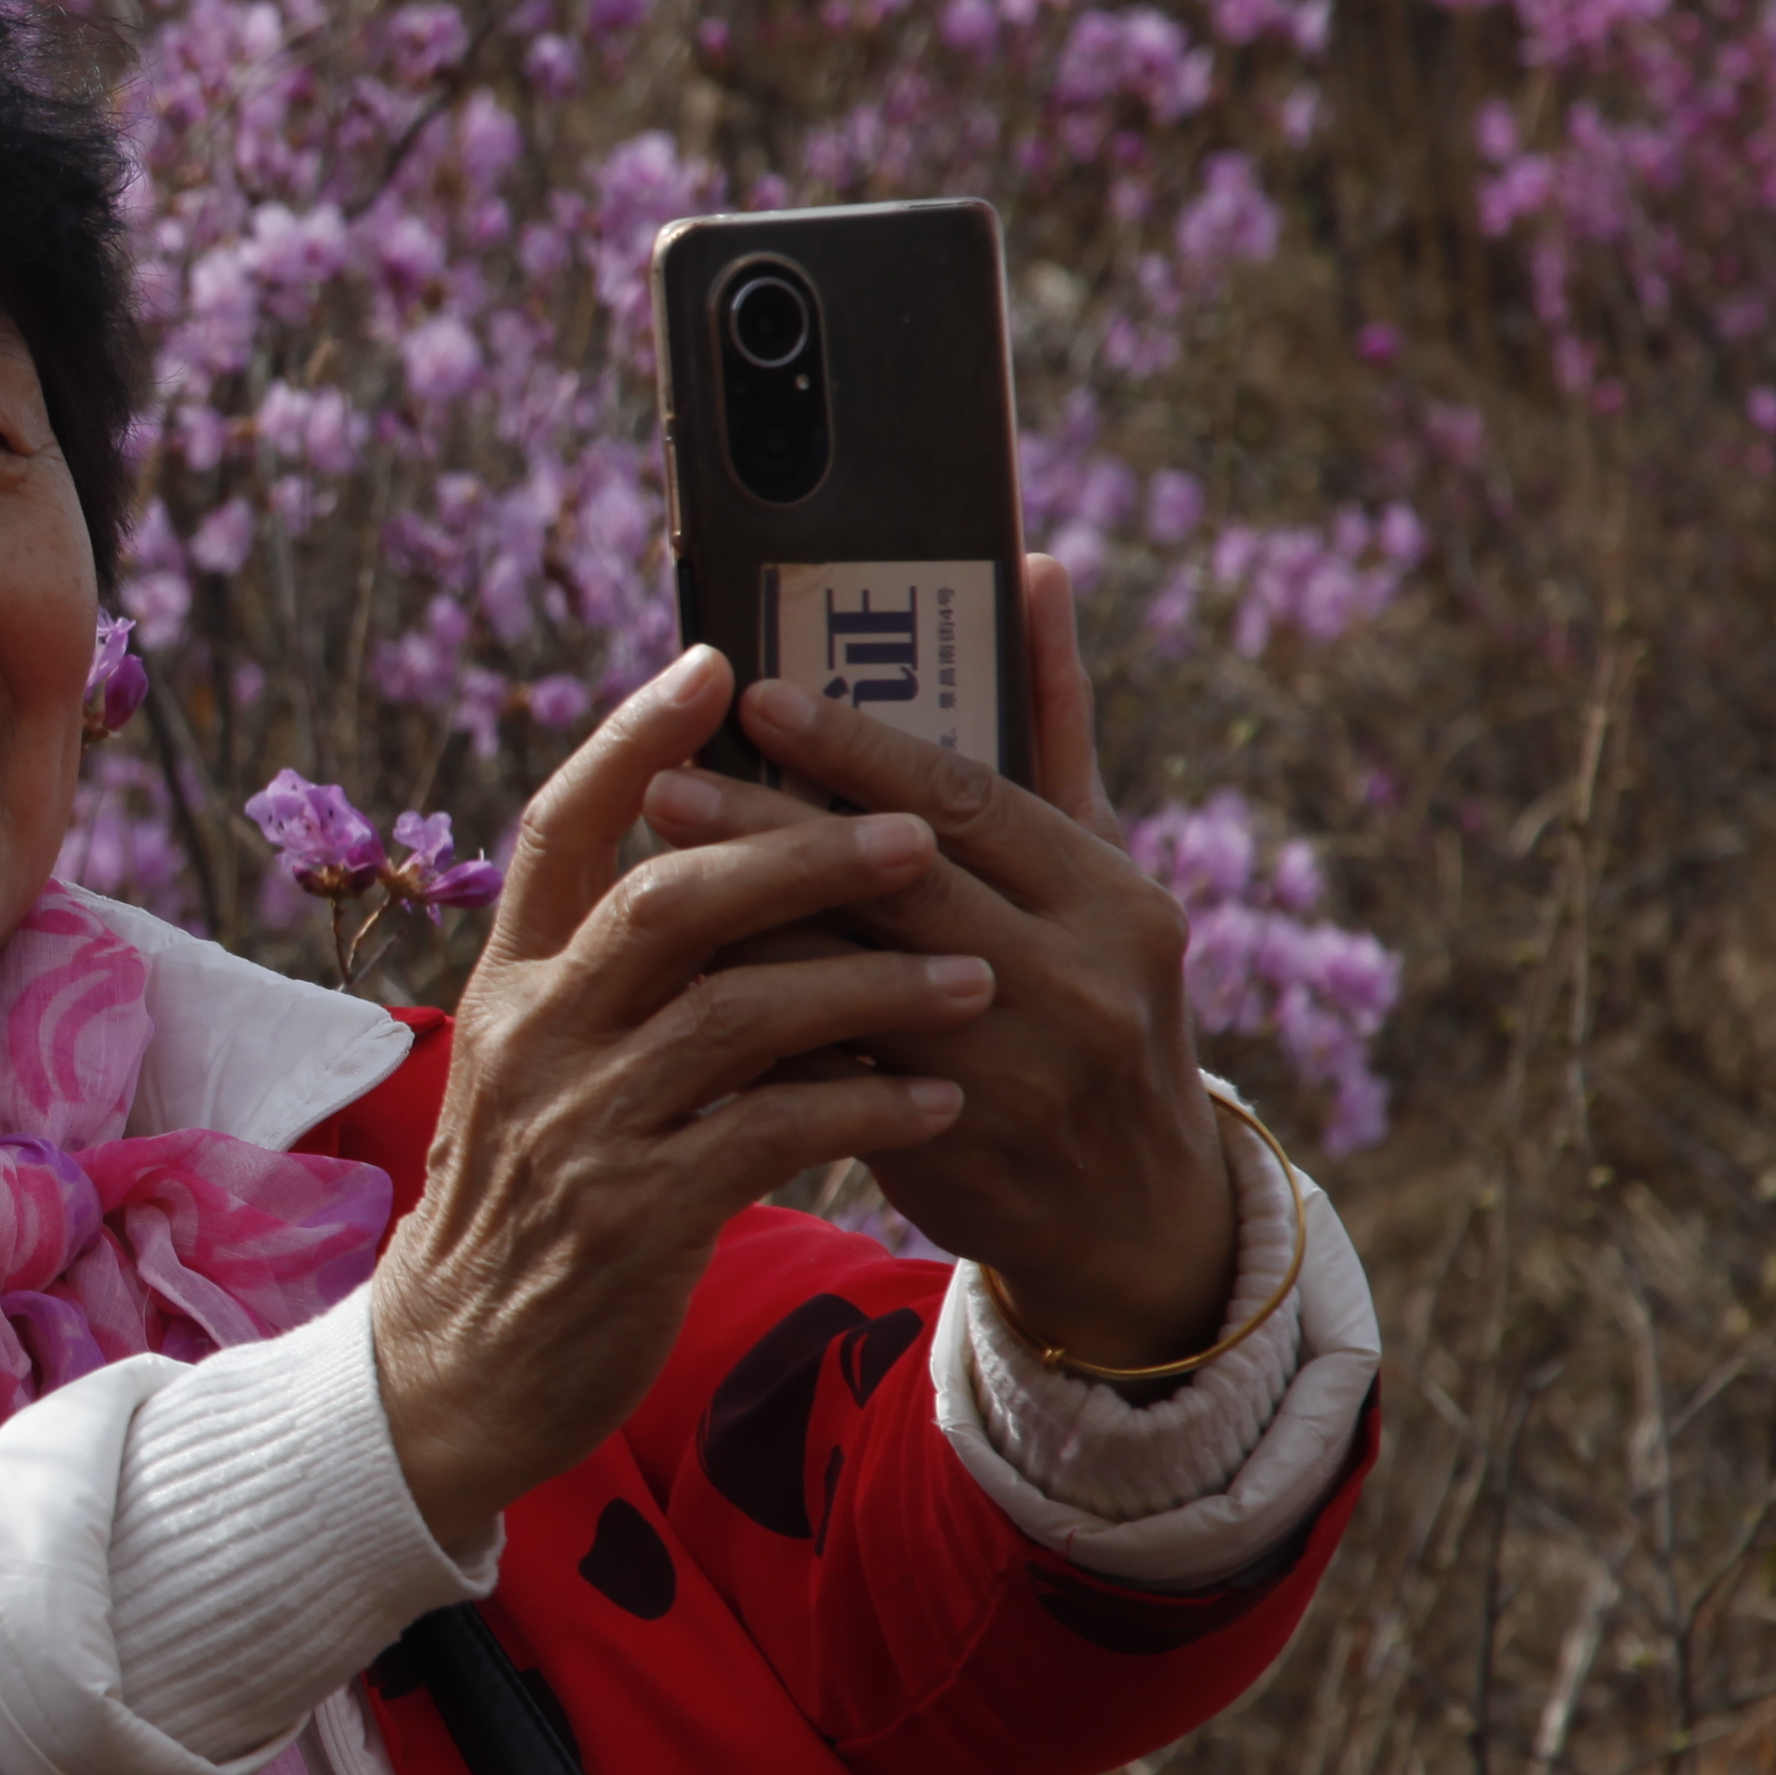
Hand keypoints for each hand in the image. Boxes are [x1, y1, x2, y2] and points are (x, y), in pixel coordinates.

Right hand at [369, 646, 986, 1554]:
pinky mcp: (634, 1215)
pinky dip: (865, 1105)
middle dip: (802, 851)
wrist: (459, 1366)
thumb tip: (728, 867)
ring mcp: (579, 1124)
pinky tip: (936, 1096)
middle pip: (669, 900)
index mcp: (508, 980)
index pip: (558, 825)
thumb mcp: (535, 1064)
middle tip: (918, 831)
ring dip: (870, 984)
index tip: (719, 662)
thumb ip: (611, 974)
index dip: (634, 736)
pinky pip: (772, 1132)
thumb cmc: (527, 1198)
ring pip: (739, 1012)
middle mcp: (533, 1033)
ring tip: (974, 978)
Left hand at [644, 553, 1234, 1371]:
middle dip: (770, 829)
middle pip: (897, 883)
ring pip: (847, 982)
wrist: (1131, 1204)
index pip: (968, 798)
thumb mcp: (1097, 864)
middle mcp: (1078, 982)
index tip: (758, 696)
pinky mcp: (949, 1148)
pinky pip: (826, 1074)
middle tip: (665, 779)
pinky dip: (752, 1025)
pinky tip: (673, 985)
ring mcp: (1016, 1074)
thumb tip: (1029, 571)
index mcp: (1114, 897)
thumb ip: (1053, 722)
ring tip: (644, 875)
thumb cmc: (1099, 992)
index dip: (856, 746)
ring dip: (739, 927)